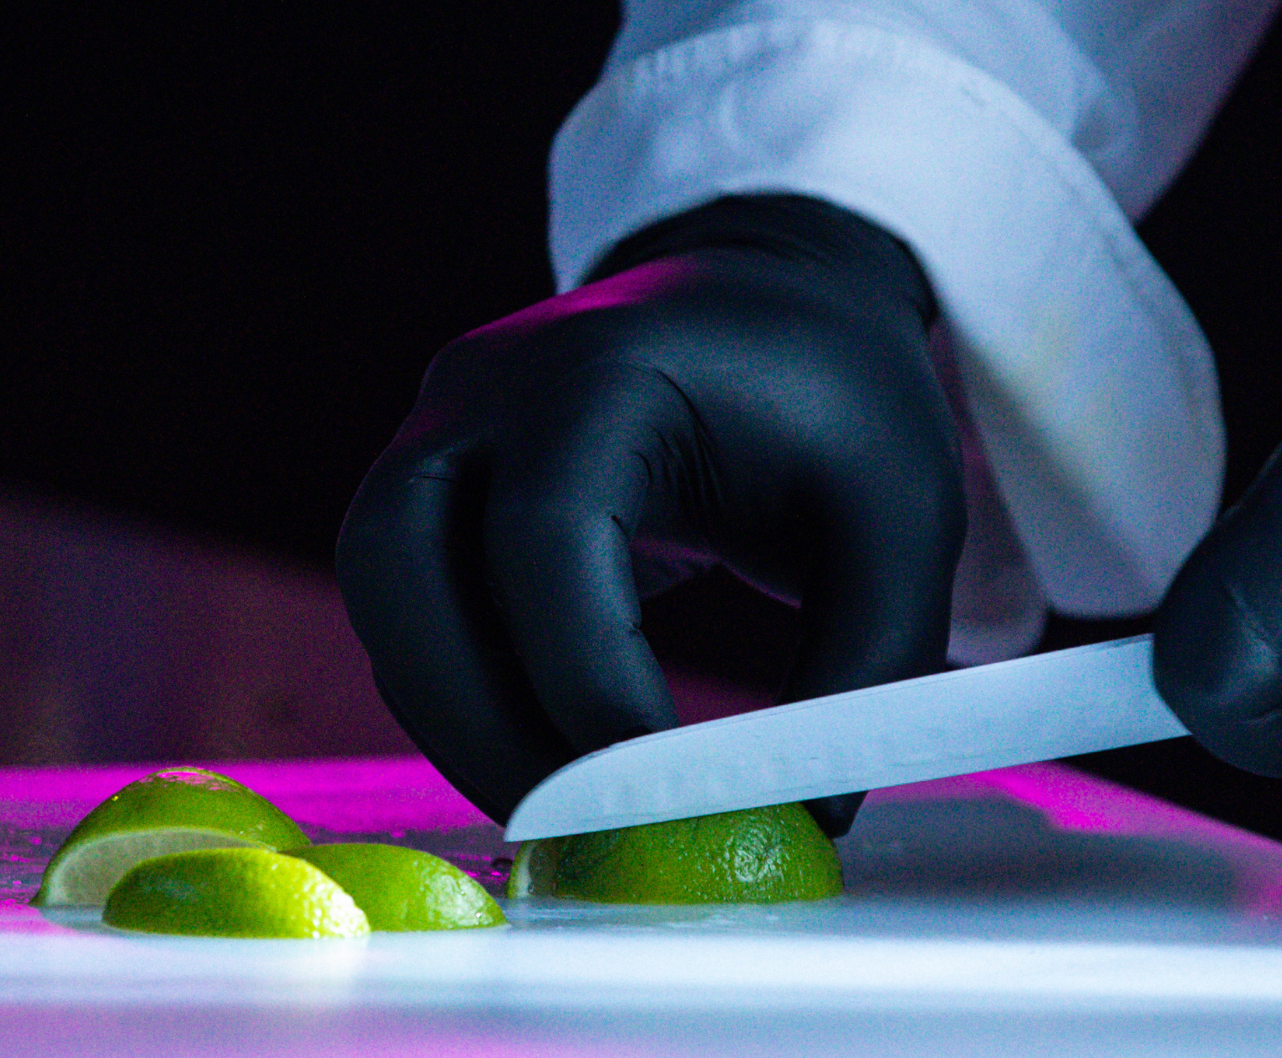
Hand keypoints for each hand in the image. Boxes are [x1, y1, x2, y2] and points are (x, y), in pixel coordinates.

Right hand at [336, 195, 962, 834]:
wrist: (764, 295)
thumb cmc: (836, 400)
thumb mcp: (901, 518)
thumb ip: (868, 664)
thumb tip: (804, 815)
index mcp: (603, 368)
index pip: (548, 532)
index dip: (582, 672)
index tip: (653, 786)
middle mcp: (486, 388)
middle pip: (396, 557)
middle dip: (469, 714)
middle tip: (565, 828)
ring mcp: (437, 428)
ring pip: (380, 595)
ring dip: (451, 718)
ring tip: (561, 810)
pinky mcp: (430, 481)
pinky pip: (407, 606)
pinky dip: (458, 695)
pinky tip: (544, 758)